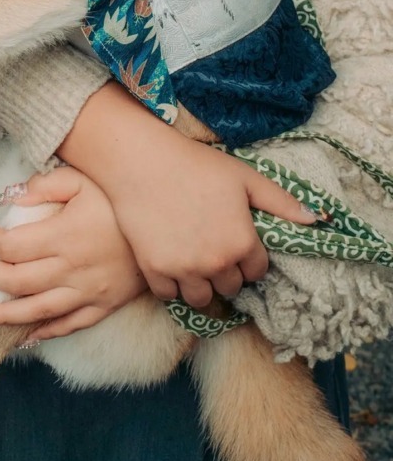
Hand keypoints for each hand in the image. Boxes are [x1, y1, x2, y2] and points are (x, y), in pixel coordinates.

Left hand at [0, 165, 147, 341]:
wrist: (169, 227)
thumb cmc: (121, 198)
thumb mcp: (84, 179)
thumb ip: (45, 184)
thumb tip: (10, 196)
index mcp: (63, 237)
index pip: (11, 246)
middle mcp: (71, 270)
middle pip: (15, 281)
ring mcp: (87, 293)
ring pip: (36, 311)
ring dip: (3, 314)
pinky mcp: (103, 306)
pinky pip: (68, 325)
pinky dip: (44, 333)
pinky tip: (25, 337)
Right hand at [58, 84, 317, 310]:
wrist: (142, 161)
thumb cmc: (196, 164)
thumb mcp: (244, 177)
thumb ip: (281, 202)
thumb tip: (318, 220)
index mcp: (242, 242)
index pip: (256, 271)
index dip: (249, 257)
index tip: (236, 242)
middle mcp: (216, 263)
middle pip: (231, 288)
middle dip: (227, 272)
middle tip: (214, 250)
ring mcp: (184, 270)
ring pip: (202, 299)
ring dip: (202, 285)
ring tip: (196, 264)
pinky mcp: (155, 271)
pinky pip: (169, 296)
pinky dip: (172, 285)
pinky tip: (172, 263)